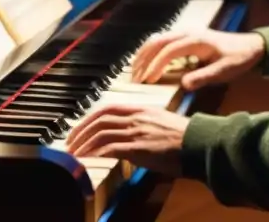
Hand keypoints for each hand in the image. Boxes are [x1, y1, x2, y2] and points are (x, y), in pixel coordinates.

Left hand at [66, 103, 187, 174]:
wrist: (198, 143)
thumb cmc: (185, 137)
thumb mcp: (162, 124)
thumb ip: (143, 127)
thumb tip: (131, 138)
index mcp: (141, 110)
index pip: (108, 109)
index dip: (89, 118)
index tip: (79, 128)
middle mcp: (136, 117)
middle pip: (99, 119)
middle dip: (81, 131)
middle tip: (70, 142)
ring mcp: (136, 131)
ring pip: (101, 133)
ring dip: (84, 144)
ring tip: (74, 154)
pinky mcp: (138, 147)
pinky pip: (109, 148)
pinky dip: (95, 153)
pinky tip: (87, 159)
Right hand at [130, 28, 264, 89]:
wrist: (251, 46)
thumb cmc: (238, 58)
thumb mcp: (224, 71)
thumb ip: (204, 78)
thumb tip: (183, 85)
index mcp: (196, 40)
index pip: (168, 51)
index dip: (156, 66)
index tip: (147, 81)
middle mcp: (188, 32)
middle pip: (157, 41)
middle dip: (143, 59)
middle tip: (135, 79)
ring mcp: (186, 32)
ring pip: (157, 39)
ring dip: (144, 54)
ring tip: (135, 72)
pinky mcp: (186, 36)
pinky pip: (162, 41)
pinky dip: (150, 51)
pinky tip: (146, 64)